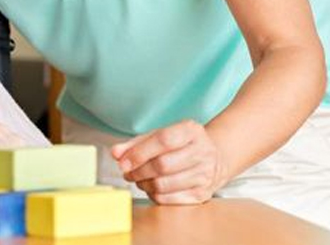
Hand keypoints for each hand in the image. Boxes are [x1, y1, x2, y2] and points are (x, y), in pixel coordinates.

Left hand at [110, 119, 226, 203]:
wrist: (214, 158)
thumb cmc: (180, 145)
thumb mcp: (160, 136)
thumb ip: (136, 143)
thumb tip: (115, 153)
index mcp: (191, 130)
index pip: (163, 140)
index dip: (139, 152)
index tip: (122, 162)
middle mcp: (202, 151)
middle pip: (163, 165)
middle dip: (138, 171)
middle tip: (127, 173)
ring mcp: (205, 174)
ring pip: (164, 184)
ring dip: (144, 184)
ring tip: (138, 179)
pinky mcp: (202, 194)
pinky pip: (170, 199)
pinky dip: (154, 195)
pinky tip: (151, 188)